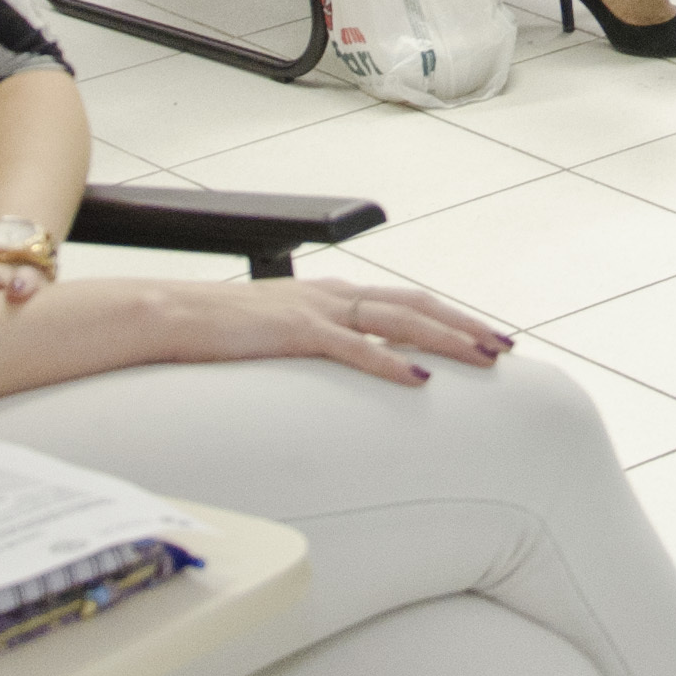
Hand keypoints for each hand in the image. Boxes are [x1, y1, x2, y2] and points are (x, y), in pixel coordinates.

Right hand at [142, 275, 510, 387]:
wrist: (169, 316)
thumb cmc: (215, 331)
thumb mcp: (275, 334)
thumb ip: (310, 344)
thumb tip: (338, 366)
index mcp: (330, 295)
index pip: (404, 302)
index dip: (448, 318)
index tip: (484, 337)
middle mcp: (332, 295)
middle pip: (416, 305)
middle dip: (466, 325)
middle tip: (506, 347)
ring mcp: (316, 310)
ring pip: (399, 321)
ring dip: (447, 339)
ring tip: (485, 358)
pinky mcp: (296, 331)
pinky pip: (354, 348)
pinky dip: (391, 363)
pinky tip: (420, 380)